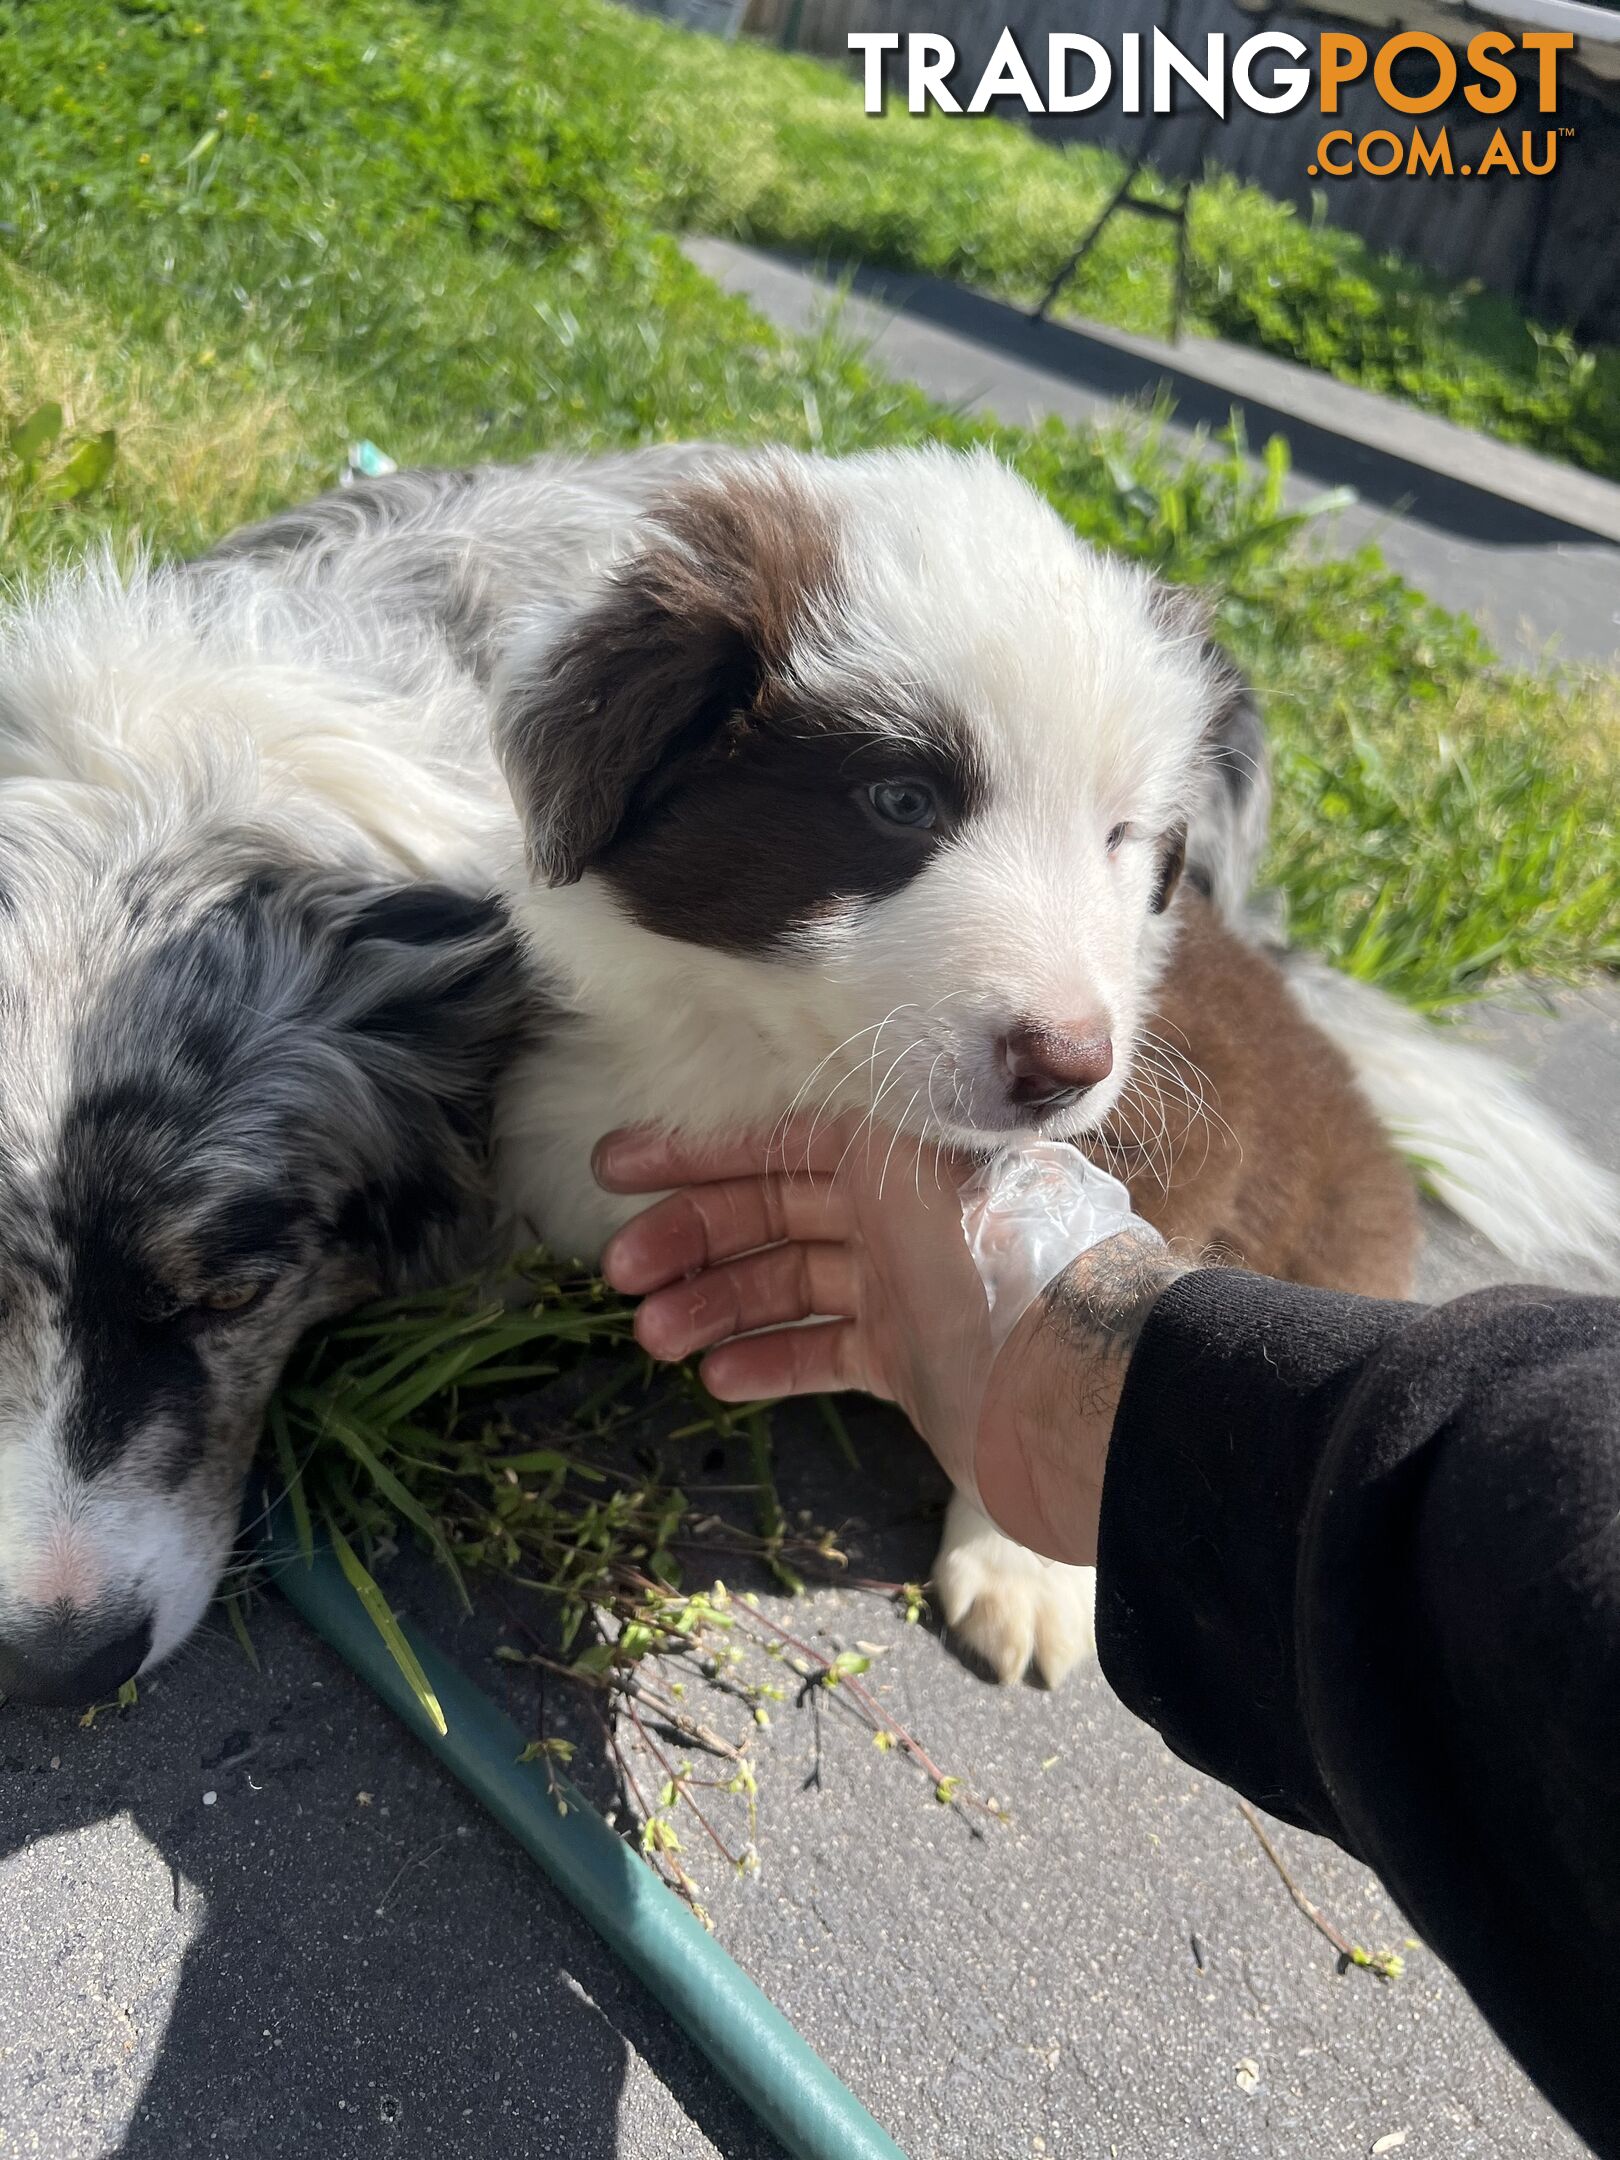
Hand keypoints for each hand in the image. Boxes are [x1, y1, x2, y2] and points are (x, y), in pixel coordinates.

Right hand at [593, 1116, 1180, 1564]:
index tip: (613, 1171)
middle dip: (692, 1239)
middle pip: (774, 1214)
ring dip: (718, 1307)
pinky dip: (772, 1361)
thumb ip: (855, 1145)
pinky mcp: (918, 1361)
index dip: (692, 1155)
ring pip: (791, 1286)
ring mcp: (909, 1289)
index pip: (777, 1143)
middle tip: (619, 1275)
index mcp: (903, 1155)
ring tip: (655, 1339)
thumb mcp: (915, 1176)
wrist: (1082, 1398)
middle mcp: (905, 1213)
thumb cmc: (1001, 1274)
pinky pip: (826, 1350)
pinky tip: (718, 1377)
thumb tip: (787, 1129)